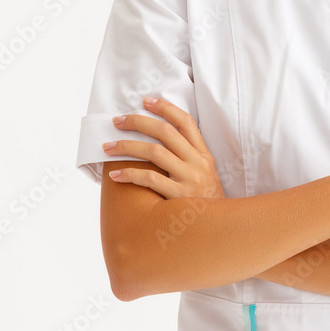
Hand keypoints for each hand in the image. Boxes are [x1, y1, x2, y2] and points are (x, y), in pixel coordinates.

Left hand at [103, 97, 224, 199]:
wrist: (221, 230)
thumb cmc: (207, 202)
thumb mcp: (206, 175)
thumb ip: (189, 158)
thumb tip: (160, 143)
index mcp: (203, 154)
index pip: (186, 122)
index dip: (166, 108)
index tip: (146, 100)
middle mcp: (198, 162)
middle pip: (165, 132)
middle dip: (139, 122)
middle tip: (117, 120)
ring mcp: (189, 178)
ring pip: (155, 152)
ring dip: (127, 147)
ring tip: (108, 147)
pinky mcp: (179, 196)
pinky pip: (151, 179)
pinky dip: (131, 175)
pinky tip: (116, 175)